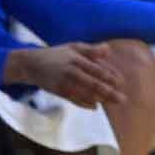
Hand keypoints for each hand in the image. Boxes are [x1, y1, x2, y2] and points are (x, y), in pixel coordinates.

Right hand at [3, 44, 125, 107]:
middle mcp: (71, 72)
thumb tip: (108, 49)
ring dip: (99, 99)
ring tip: (111, 103)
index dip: (111, 77)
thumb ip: (91, 50)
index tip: (122, 83)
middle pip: (93, 84)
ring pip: (84, 93)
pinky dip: (83, 103)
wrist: (31, 64)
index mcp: (78, 60)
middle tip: (122, 99)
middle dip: (109, 92)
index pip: (98, 70)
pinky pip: (73, 99)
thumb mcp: (74, 47)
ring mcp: (64, 83)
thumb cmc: (57, 54)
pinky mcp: (58, 91)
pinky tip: (94, 107)